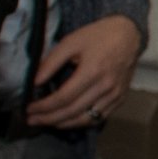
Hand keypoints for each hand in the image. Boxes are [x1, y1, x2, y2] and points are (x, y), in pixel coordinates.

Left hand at [28, 13, 141, 129]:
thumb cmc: (98, 36)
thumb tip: (34, 82)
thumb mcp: (70, 42)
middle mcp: (105, 87)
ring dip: (64, 124)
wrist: (128, 35)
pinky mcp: (120, 99)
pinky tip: (69, 120)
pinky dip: (81, 122)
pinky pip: (99, 118)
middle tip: (32, 120)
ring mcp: (115, 95)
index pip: (63, 98)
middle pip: (73, 111)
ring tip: (47, 122)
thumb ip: (51, 62)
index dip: (44, 106)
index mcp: (92, 72)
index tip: (29, 108)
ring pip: (86, 119)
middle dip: (49, 118)